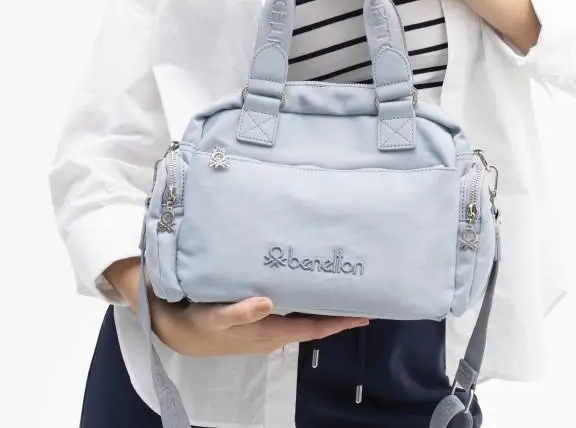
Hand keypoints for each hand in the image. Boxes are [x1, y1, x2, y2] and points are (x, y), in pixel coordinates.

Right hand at [105, 258, 368, 356]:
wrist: (174, 328)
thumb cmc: (197, 322)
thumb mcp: (215, 317)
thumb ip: (239, 311)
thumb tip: (267, 302)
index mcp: (270, 332)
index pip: (314, 328)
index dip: (340, 321)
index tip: (366, 312)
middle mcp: (274, 330)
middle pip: (314, 321)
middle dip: (337, 308)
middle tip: (361, 287)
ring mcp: (266, 323)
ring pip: (302, 313)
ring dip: (321, 301)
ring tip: (340, 279)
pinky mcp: (256, 314)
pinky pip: (288, 307)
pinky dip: (301, 296)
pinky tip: (304, 279)